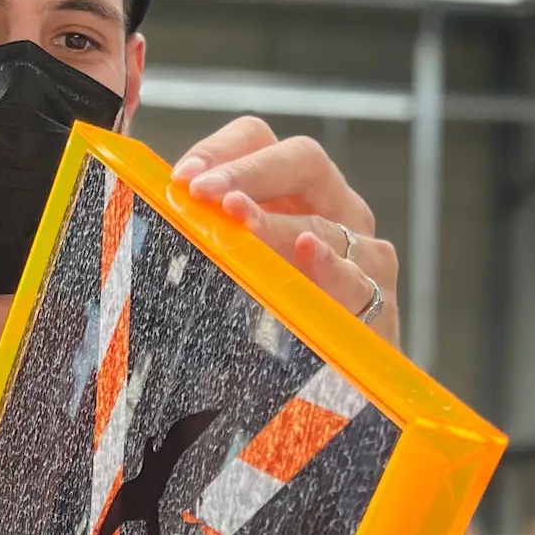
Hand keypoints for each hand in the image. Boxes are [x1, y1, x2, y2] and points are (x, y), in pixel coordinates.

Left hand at [171, 117, 400, 347]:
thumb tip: (154, 214)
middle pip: (303, 160)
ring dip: (273, 223)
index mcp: (299, 192)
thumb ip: (210, 240)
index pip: (260, 141)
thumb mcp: (239, 274)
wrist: (341, 393)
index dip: (222, 149)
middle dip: (247, 173)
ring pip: (322, 224)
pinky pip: (357, 281)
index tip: (183, 179)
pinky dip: (330, 268)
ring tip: (235, 220)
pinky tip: (305, 254)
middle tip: (203, 193)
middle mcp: (339, 210)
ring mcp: (366, 255)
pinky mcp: (381, 306)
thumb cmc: (276, 328)